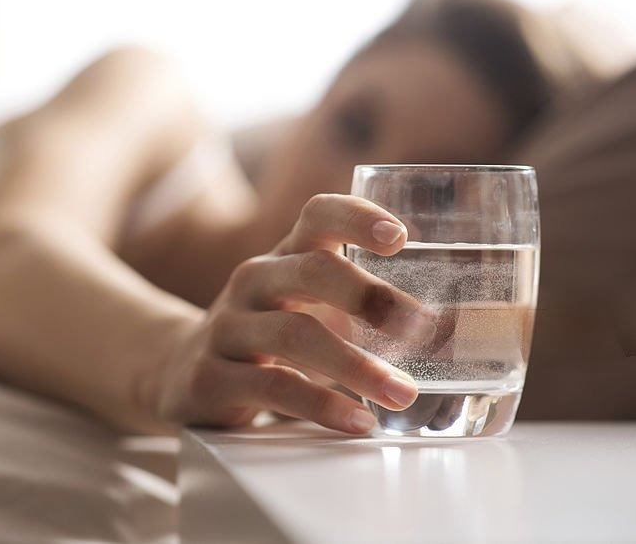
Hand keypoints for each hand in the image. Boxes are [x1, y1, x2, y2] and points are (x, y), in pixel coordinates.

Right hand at [152, 194, 435, 433]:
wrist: (180, 369)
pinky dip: (321, 405)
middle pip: (310, 270)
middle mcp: (254, 280)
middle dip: (370, 296)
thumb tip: (456, 330)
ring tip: (402, 392)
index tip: (401, 237)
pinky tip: (357, 421)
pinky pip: (272, 386)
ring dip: (357, 365)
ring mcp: (228, 327)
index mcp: (284, 255)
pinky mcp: (211, 376)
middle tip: (423, 327)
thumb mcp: (302, 302)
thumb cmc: (267, 335)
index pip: (317, 214)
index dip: (357, 217)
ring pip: (295, 334)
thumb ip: (359, 302)